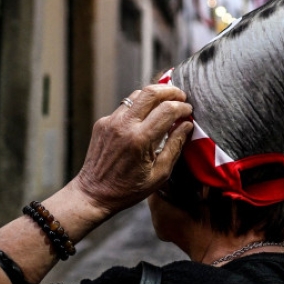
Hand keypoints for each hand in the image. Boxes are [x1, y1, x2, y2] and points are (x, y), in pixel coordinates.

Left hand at [71, 84, 192, 216]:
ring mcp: (111, 121)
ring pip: (136, 95)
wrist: (94, 193)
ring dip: (154, 96)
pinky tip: (146, 117)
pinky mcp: (102, 122)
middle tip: (181, 97)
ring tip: (166, 103)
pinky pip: (125, 107)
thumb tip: (187, 125)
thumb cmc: (129, 189)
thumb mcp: (160, 174)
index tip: (189, 111)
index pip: (167, 110)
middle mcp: (124, 125)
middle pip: (150, 92)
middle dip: (170, 91)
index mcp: (140, 139)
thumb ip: (175, 146)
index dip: (182, 107)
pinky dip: (139, 107)